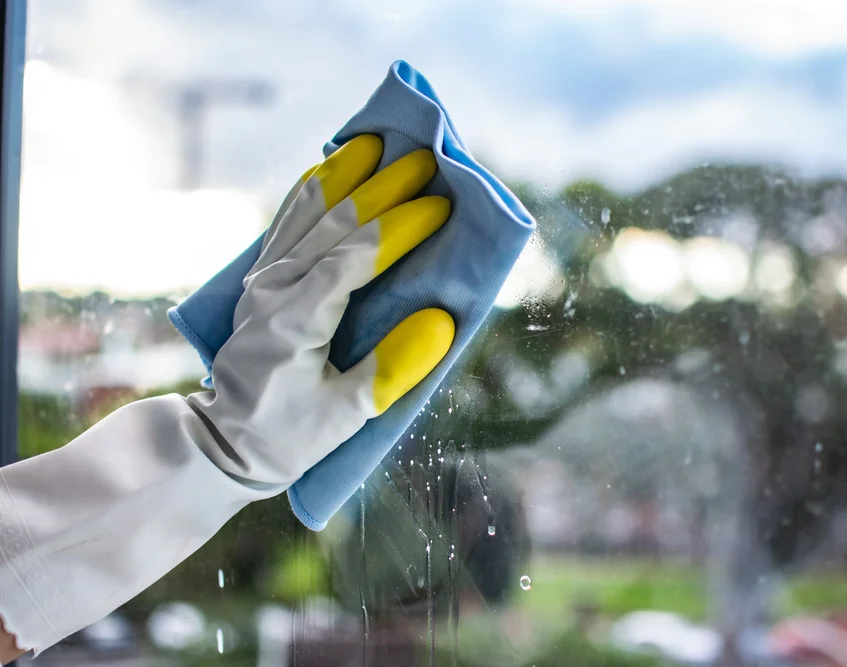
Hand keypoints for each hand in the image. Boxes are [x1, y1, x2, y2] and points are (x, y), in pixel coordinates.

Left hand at [188, 134, 453, 488]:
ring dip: (344, 177)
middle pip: (332, 225)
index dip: (399, 230)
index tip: (440, 206)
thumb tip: (441, 320)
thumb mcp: (344, 417)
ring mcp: (262, 282)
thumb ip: (391, 369)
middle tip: (424, 160)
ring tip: (375, 142)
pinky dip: (309, 193)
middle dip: (381, 189)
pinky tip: (327, 169)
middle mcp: (274, 289)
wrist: (224, 443)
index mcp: (296, 319)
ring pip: (306, 215)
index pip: (354, 259)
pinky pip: (285, 225)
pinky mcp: (259, 283)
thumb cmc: (288, 435)